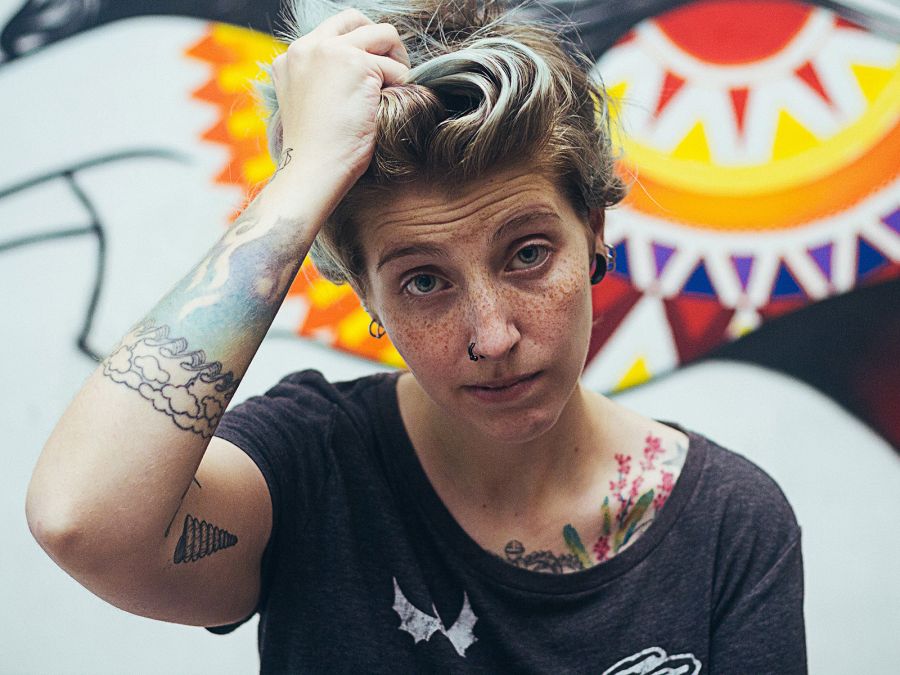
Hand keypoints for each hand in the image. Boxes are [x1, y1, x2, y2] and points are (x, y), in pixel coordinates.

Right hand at [271, 9, 410, 194]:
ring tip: (396, 87)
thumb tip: (354, 75)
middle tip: (392, 71)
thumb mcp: (307, 105)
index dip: (359, 47)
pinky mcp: (357, 65)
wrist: (312, 170)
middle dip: (380, 41)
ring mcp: (332, 52)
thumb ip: (321, 80)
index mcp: (291, 57)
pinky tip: (389, 107)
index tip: (371, 72)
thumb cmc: (314, 151)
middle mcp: (308, 47)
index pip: (333, 31)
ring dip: (397, 60)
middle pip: (357, 19)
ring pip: (384, 34)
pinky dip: (400, 85)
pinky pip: (396, 68)